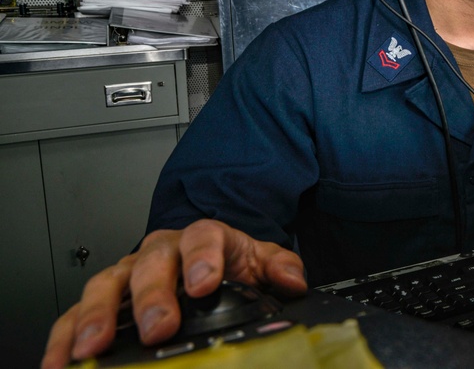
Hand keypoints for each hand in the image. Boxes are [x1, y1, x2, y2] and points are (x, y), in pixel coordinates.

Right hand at [41, 219, 306, 368]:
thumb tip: (292, 280)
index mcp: (203, 238)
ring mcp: (127, 275)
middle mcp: (160, 252)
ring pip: (105, 285)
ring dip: (97, 316)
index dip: (203, 258)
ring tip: (93, 347)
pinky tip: (60, 363)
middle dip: (152, 296)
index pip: (203, 238)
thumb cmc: (228, 262)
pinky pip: (75, 313)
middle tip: (158, 327)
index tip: (204, 284)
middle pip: (150, 265)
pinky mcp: (103, 301)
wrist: (203, 262)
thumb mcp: (259, 260)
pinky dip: (64, 337)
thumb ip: (280, 267)